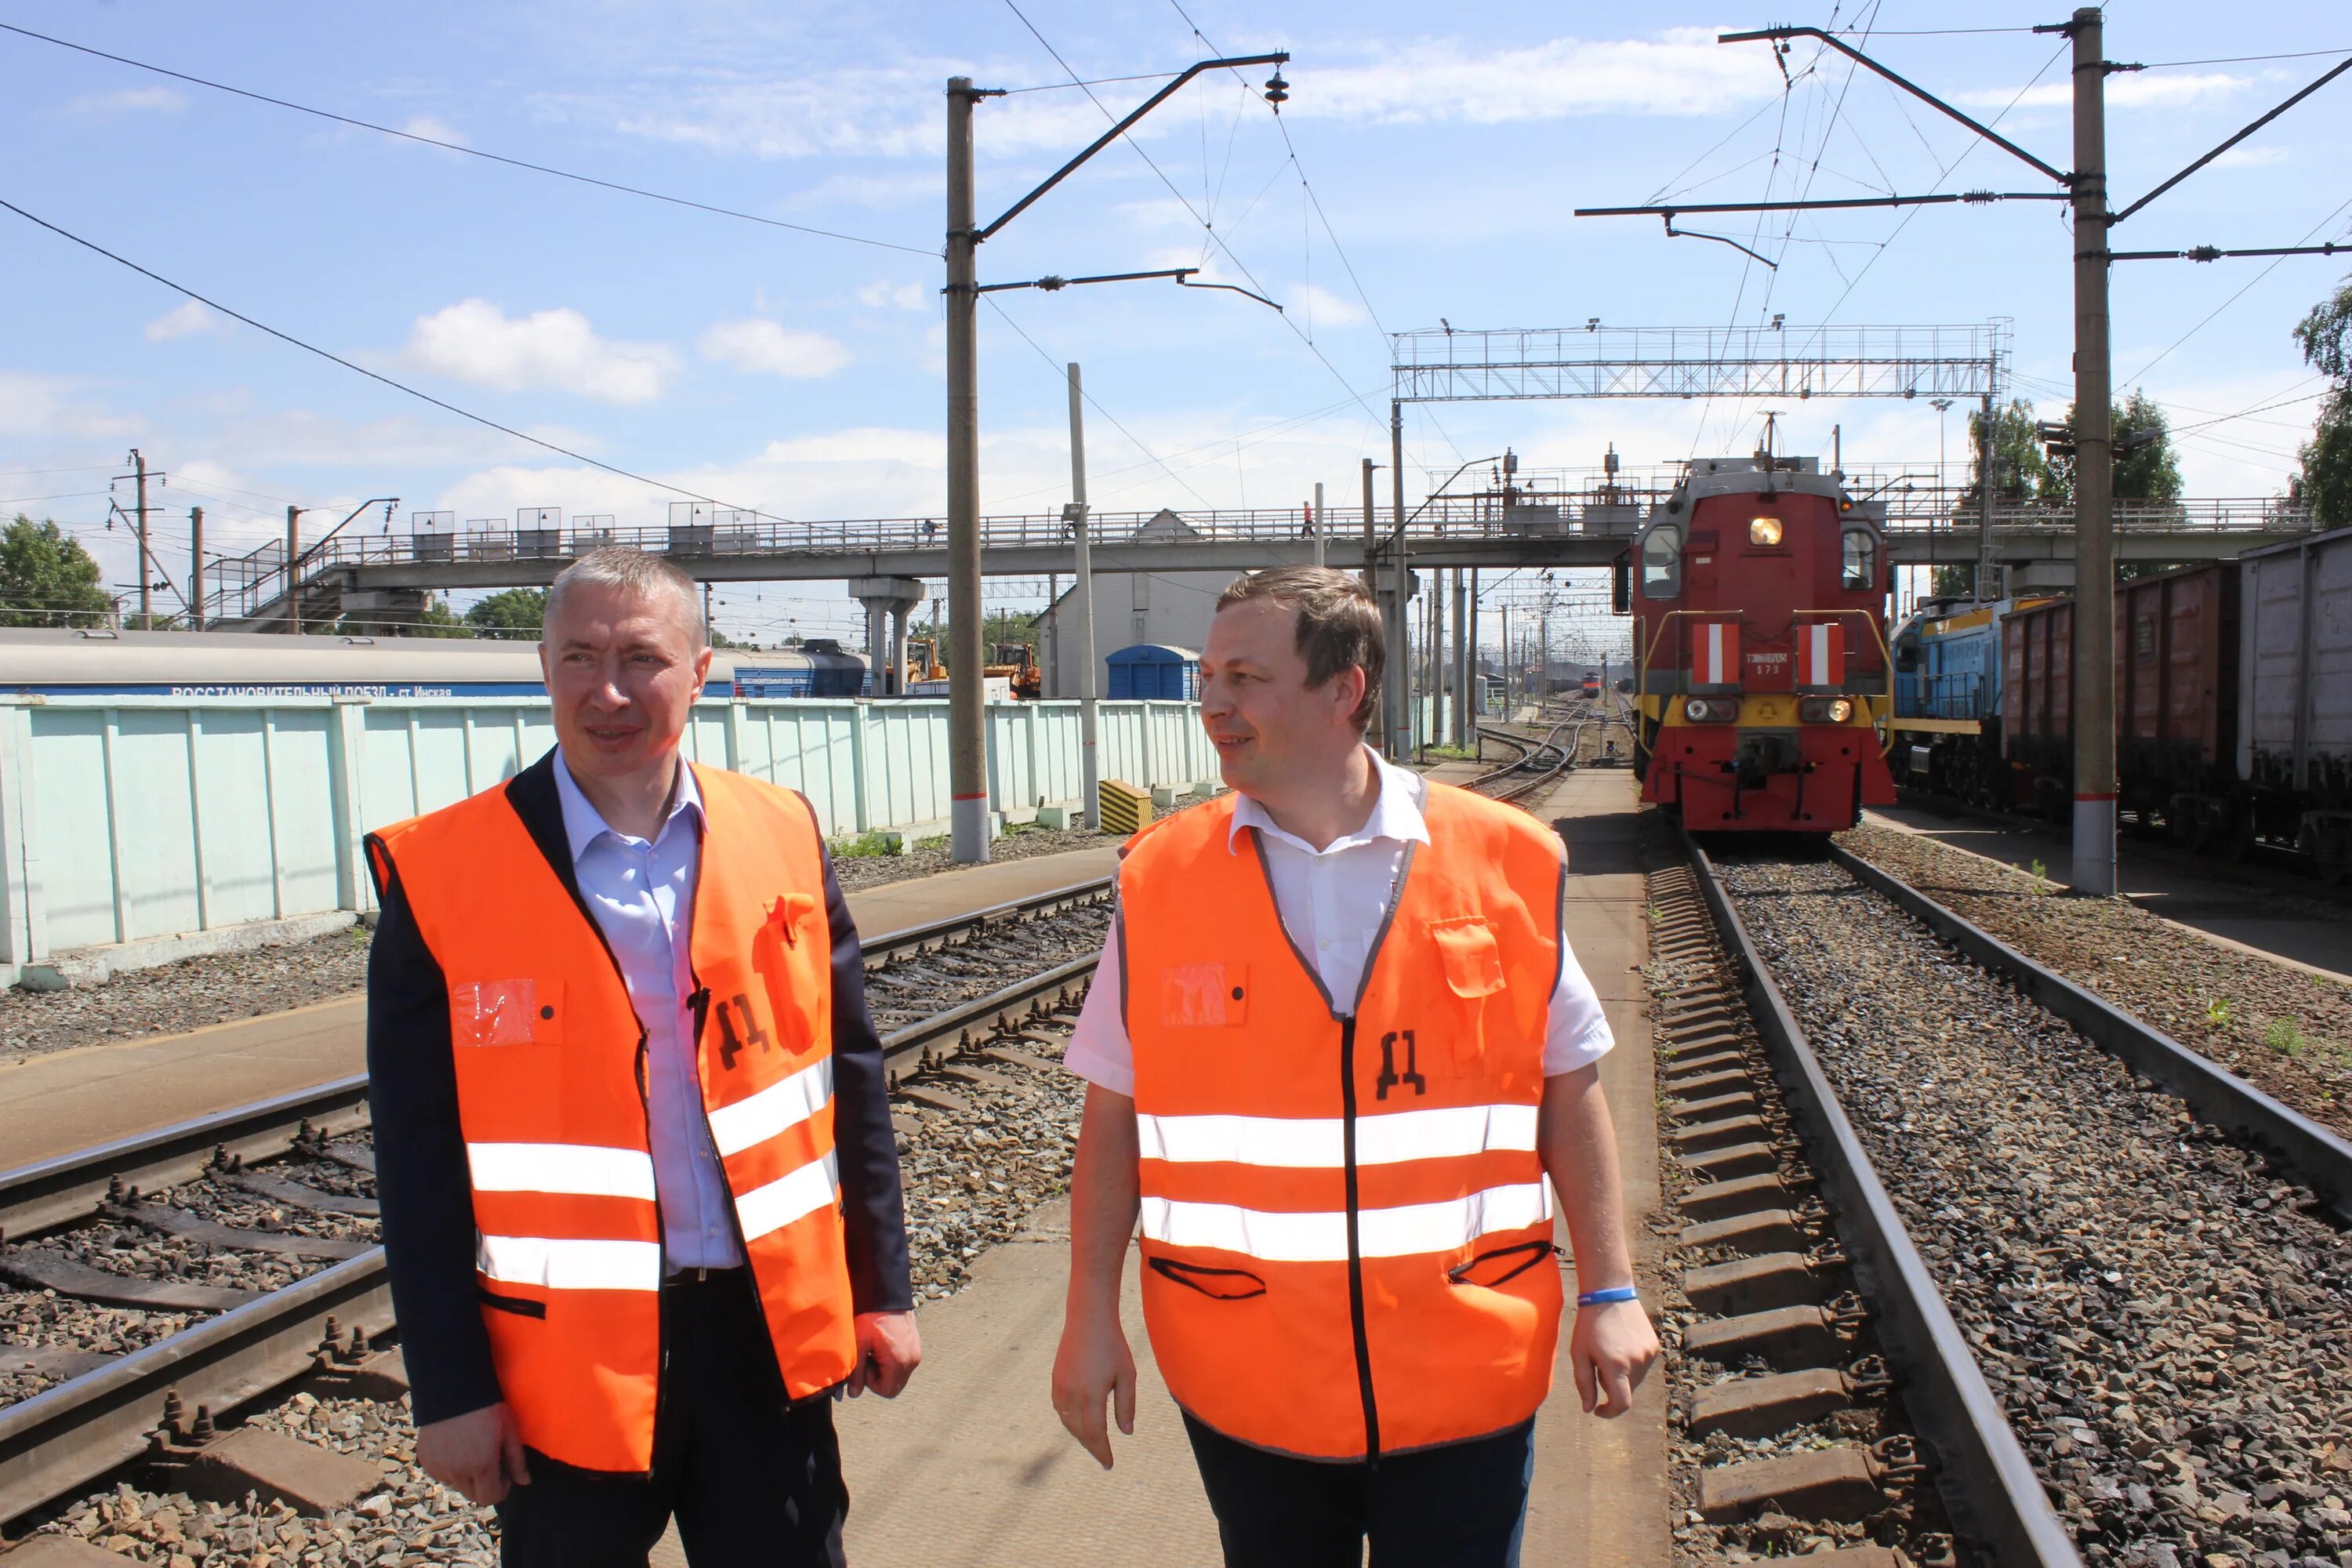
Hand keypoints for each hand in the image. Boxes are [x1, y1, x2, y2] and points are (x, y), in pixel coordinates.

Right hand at [416, 1402, 530, 1504]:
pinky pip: (441, 1474)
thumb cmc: (487, 1408)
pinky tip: (455, 1446)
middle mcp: (457, 1473)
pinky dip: (449, 1468)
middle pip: (473, 1495)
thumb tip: (524, 1482)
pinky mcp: (425, 1461)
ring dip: (466, 1476)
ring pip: (456, 1485)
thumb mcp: (509, 1431)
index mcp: (481, 1466)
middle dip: (484, 1484)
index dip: (501, 1489)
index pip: (490, 1498)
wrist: (453, 1389)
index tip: (504, 1473)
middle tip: (489, 1461)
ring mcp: (438, 1468)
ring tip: (471, 1450)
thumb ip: (516, 1461)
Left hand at [844, 1311, 921, 1397]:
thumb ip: (856, 1372)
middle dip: (879, 1377)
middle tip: (869, 1357)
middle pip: (894, 1385)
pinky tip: (882, 1345)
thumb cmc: (870, 1317)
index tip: (865, 1363)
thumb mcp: (859, 1344)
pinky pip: (904, 1363)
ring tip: (874, 1349)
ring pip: (899, 1375)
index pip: (887, 1391)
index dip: (872, 1383)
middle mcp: (912, 1360)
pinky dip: (892, 1361)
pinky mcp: (915, 1345)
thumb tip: (853, 1394)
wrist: (886, 1293)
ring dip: (885, 1369)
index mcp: (899, 1362)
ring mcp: (916, 1353)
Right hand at [1050, 1302, 1135, 1468]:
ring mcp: (1061, 1387)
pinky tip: (1078, 1422)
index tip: (1109, 1464)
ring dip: (1080, 1435)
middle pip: (1081, 1432)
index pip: (1096, 1434)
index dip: (1102, 1451)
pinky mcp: (1056, 1379)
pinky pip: (1060, 1409)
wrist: (1088, 1319)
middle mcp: (1073, 1394)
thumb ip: (1126, 1406)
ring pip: (1068, 1422)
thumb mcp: (1127, 1375)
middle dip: (1093, 1446)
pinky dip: (1069, 1421)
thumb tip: (1126, 1432)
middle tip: (1103, 1457)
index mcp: (1092, 1395)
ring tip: (1093, 1442)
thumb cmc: (1113, 1346)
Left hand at [1570, 1298, 1659, 1418]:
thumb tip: (1589, 1409)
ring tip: (1610, 1351)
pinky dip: (1631, 1364)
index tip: (1599, 1410)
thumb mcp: (1579, 1354)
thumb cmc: (1589, 1325)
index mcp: (1616, 1365)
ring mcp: (1649, 1354)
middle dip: (1612, 1385)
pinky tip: (1621, 1345)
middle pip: (1627, 1391)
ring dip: (1623, 1375)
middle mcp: (1637, 1361)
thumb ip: (1584, 1384)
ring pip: (1635, 1380)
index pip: (1622, 1403)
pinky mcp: (1655, 1347)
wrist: (1610, 1294)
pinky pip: (1642, 1366)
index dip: (1610, 1412)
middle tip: (1599, 1364)